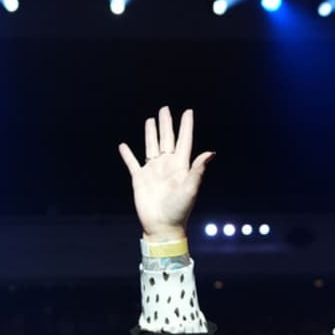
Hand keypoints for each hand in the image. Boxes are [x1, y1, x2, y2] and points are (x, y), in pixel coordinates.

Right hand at [117, 106, 214, 242]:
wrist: (162, 226)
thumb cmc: (179, 209)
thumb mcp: (191, 188)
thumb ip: (198, 169)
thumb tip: (210, 153)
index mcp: (180, 166)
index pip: (184, 141)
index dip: (186, 126)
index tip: (188, 111)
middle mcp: (167, 165)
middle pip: (166, 139)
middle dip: (166, 124)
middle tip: (165, 109)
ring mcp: (153, 171)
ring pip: (151, 146)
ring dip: (150, 133)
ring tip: (150, 120)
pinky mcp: (139, 179)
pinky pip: (132, 163)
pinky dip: (127, 155)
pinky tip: (123, 146)